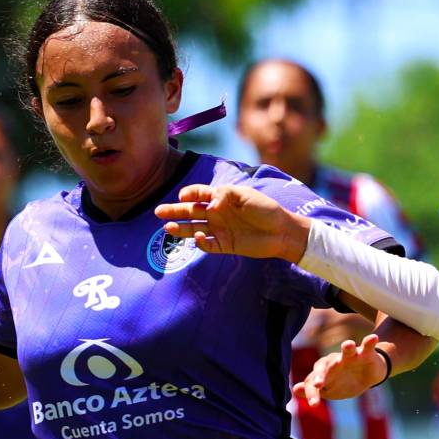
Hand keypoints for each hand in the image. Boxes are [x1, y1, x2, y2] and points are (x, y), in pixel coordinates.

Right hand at [153, 184, 306, 261]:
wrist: (282, 231)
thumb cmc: (265, 209)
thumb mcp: (246, 195)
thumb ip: (226, 195)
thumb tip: (209, 205)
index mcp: (221, 198)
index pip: (199, 194)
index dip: (189, 194)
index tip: (183, 196)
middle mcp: (217, 213)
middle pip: (191, 212)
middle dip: (174, 211)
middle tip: (157, 211)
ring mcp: (220, 230)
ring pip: (194, 229)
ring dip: (180, 228)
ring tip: (166, 228)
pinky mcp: (226, 245)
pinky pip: (209, 245)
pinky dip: (202, 242)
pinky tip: (199, 238)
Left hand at [298, 335, 387, 404]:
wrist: (367, 374)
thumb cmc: (343, 382)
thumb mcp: (328, 389)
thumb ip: (312, 390)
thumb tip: (295, 390)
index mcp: (323, 371)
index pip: (313, 381)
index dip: (312, 393)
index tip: (314, 405)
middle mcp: (335, 361)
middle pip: (327, 365)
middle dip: (322, 374)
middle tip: (318, 384)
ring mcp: (351, 356)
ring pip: (346, 350)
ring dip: (347, 347)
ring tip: (348, 345)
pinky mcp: (366, 353)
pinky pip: (367, 346)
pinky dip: (369, 341)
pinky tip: (373, 338)